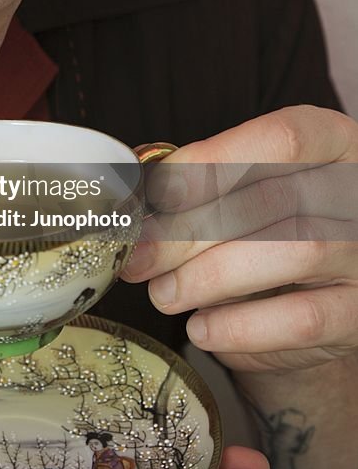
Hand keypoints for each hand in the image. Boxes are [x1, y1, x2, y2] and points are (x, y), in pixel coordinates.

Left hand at [125, 105, 357, 371]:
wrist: (323, 286)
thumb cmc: (270, 220)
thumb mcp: (246, 182)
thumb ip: (201, 180)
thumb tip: (133, 196)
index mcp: (333, 141)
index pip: (281, 140)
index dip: (214, 163)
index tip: (158, 192)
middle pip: (275, 201)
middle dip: (191, 230)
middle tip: (139, 256)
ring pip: (291, 255)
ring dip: (211, 278)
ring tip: (164, 292)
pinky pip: (301, 322)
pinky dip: (241, 328)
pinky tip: (201, 328)